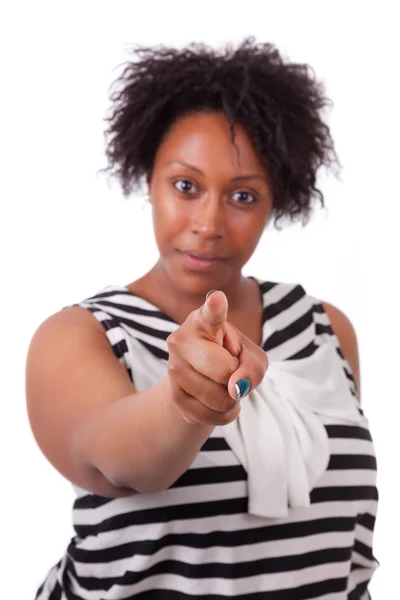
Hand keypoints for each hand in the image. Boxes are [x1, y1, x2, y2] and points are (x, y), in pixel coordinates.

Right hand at [166, 290, 268, 425]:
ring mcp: (174, 367)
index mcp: (204, 320)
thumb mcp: (252, 358)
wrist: (203, 381)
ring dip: (231, 399)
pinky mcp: (174, 395)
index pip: (210, 314)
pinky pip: (211, 416)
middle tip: (230, 370)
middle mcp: (182, 339)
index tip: (218, 299)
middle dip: (236, 378)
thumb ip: (253, 368)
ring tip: (223, 385)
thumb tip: (236, 388)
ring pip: (219, 398)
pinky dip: (223, 414)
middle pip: (224, 371)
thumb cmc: (232, 359)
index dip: (215, 308)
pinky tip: (217, 401)